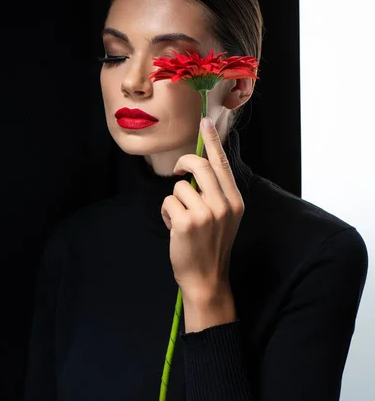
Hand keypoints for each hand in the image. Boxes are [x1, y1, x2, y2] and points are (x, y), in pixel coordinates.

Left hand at [161, 117, 244, 301]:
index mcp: (235, 201)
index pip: (222, 164)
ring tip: (179, 219)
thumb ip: (216, 194)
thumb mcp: (224, 219)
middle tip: (177, 170)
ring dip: (174, 200)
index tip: (205, 121)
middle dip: (184, 163)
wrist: (206, 279)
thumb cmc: (211, 247)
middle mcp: (224, 205)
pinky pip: (168, 201)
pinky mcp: (186, 222)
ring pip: (180, 187)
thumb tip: (197, 169)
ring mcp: (206, 214)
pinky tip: (173, 228)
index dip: (212, 141)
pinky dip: (166, 213)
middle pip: (200, 166)